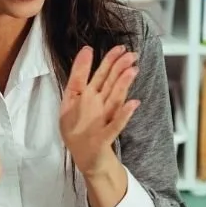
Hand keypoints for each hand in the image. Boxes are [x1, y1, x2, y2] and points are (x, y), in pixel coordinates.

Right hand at [58, 46, 139, 175]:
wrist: (86, 158)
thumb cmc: (78, 127)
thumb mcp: (70, 103)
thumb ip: (77, 79)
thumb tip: (85, 53)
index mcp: (80, 98)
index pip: (86, 76)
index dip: (94, 62)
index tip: (101, 48)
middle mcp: (89, 108)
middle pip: (104, 84)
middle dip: (116, 67)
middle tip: (129, 53)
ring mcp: (97, 122)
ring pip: (112, 100)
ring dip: (122, 85)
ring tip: (133, 69)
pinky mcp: (105, 138)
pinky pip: (116, 125)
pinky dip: (124, 115)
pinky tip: (134, 103)